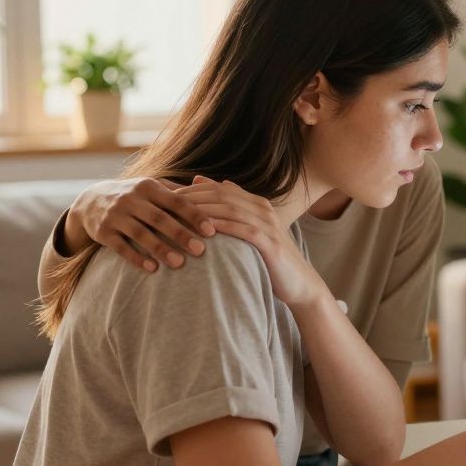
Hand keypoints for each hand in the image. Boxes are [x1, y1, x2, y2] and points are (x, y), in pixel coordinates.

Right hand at [66, 177, 215, 270]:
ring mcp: (115, 215)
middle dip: (181, 235)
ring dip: (161, 249)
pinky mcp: (103, 232)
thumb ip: (176, 191)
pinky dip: (137, 258)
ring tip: (179, 264)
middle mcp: (131, 199)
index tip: (211, 231)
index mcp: (148, 187)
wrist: (91, 201)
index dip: (194, 216)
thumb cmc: (133, 196)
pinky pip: (121, 247)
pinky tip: (153, 268)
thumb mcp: (151, 187)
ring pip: (140, 234)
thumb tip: (211, 192)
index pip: (176, 201)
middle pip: (160, 219)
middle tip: (201, 250)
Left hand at [178, 177, 327, 309]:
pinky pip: (244, 229)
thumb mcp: (249, 231)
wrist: (299, 283)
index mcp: (257, 203)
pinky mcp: (271, 242)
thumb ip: (229, 209)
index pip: (219, 188)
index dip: (192, 190)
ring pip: (231, 209)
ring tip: (178, 214)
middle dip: (192, 197)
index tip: (167, 197)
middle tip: (166, 203)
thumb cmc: (268, 260)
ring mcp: (269, 224)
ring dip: (203, 210)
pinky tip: (205, 230)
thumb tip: (200, 182)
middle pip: (222, 195)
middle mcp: (263, 209)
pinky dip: (224, 226)